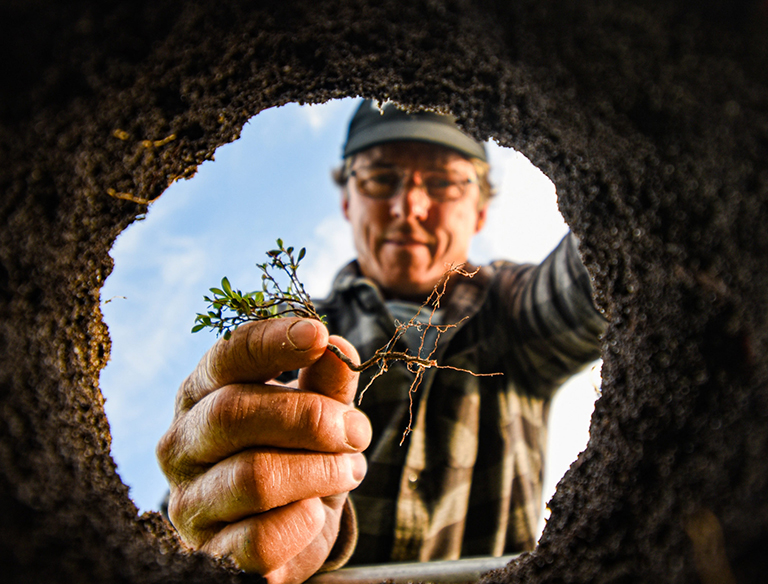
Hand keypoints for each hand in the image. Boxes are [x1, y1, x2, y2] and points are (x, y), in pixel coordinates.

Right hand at [157, 318, 370, 583]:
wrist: (287, 534)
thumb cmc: (297, 457)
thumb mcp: (318, 416)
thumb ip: (326, 382)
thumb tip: (337, 348)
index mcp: (201, 396)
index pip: (225, 358)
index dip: (271, 342)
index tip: (318, 336)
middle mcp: (181, 445)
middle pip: (233, 412)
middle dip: (310, 418)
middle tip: (357, 430)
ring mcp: (189, 502)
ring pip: (253, 477)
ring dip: (320, 471)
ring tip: (350, 469)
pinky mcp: (209, 555)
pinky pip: (259, 539)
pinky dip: (303, 523)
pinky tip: (314, 512)